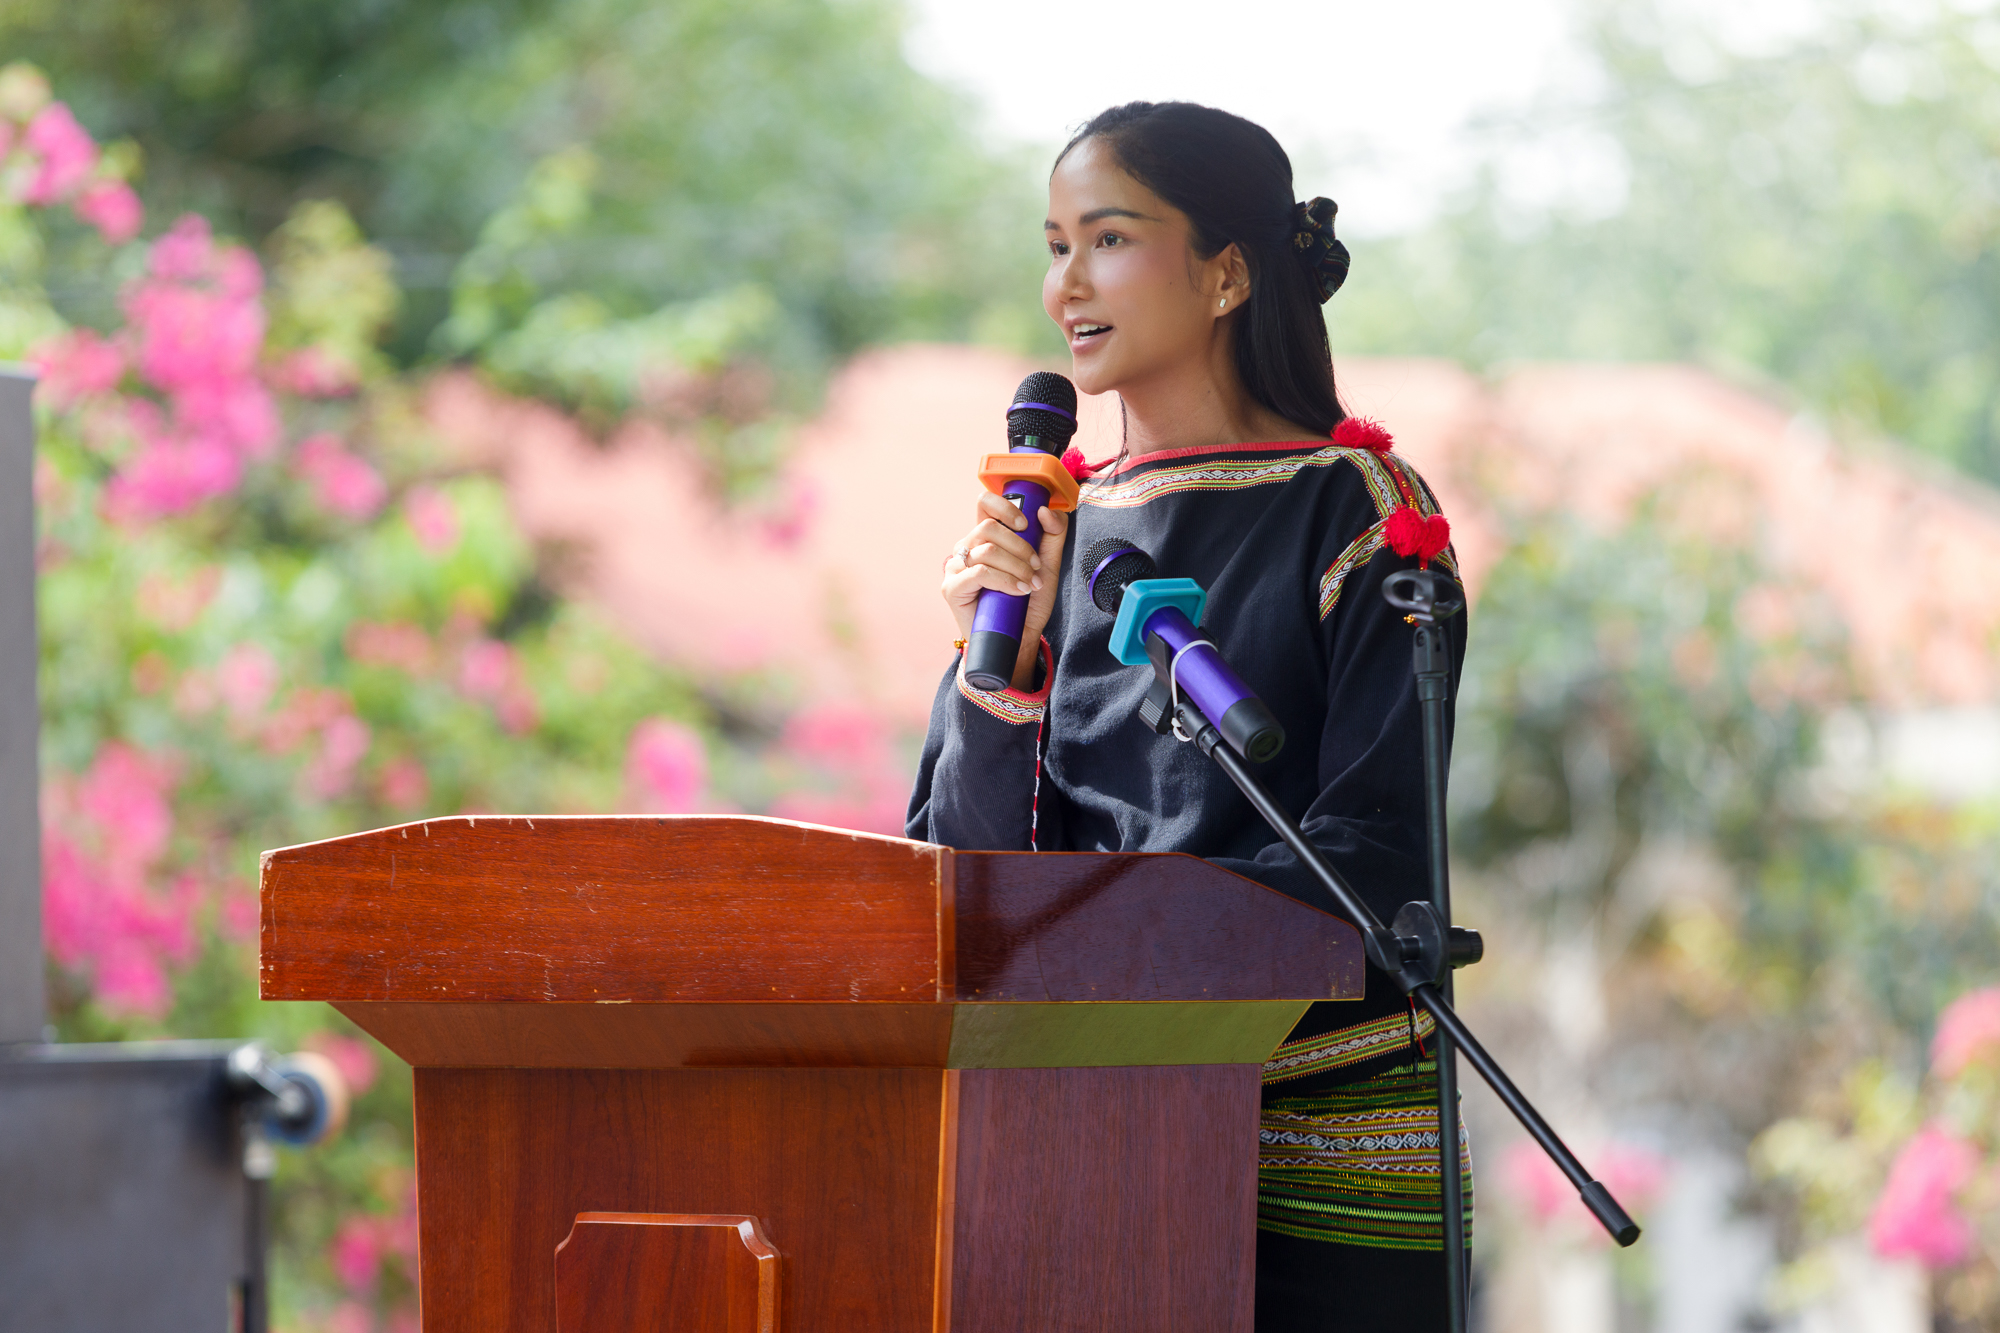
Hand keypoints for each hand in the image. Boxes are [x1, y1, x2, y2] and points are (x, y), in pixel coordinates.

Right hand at [941, 490, 1069, 690]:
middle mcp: (967, 549)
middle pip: (989, 528)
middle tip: (1035, 568)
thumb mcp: (1047, 565)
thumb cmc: (1027, 602)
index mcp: (985, 538)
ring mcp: (956, 568)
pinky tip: (1018, 591)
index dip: (1005, 508)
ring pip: (987, 550)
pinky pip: (979, 572)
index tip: (1026, 525)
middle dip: (1019, 547)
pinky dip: (1005, 580)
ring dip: (1016, 566)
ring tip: (1029, 584)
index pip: (984, 505)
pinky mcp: (952, 588)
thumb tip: (1045, 510)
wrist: (1018, 638)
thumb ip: (1052, 535)